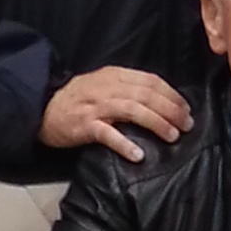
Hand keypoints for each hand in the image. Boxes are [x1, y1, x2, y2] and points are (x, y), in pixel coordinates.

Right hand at [39, 68, 191, 163]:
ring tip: (172, 136)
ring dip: (156, 123)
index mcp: (114, 76)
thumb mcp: (104, 84)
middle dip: (171, 110)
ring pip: (133, 110)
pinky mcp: (84, 126)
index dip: (172, 94)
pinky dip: (125, 144)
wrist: (43, 108)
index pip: (150, 81)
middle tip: (187, 125)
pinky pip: (108, 135)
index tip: (187, 109)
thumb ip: (128, 88)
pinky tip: (139, 155)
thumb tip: (161, 101)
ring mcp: (95, 106)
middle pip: (146, 95)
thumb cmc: (78, 100)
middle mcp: (107, 88)